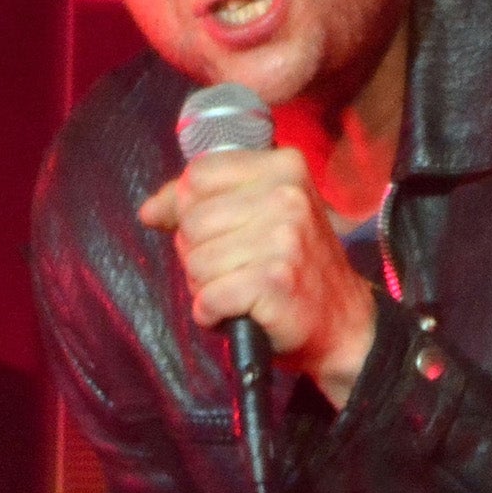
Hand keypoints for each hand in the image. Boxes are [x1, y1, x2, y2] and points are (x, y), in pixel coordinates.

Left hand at [139, 146, 376, 408]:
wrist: (342, 325)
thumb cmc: (292, 269)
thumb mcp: (257, 218)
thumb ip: (200, 204)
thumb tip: (150, 211)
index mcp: (283, 167)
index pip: (198, 176)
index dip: (187, 209)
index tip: (212, 234)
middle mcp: (287, 196)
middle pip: (192, 221)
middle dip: (199, 255)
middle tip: (236, 270)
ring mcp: (284, 238)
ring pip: (196, 262)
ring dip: (206, 288)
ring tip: (241, 292)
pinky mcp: (276, 281)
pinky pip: (208, 298)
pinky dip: (212, 315)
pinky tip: (239, 313)